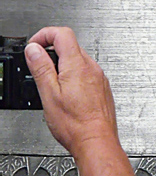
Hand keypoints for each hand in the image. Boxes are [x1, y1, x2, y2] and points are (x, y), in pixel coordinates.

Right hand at [25, 27, 117, 156]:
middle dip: (52, 52)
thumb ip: (41, 68)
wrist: (96, 142)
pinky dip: (75, 77)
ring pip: (79, 61)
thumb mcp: (49, 94)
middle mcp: (92, 68)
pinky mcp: (103, 89)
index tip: (34, 46)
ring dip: (63, 66)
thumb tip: (33, 49)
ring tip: (53, 85)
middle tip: (39, 67)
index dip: (44, 35)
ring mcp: (100, 79)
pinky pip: (87, 74)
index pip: (62, 33)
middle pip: (71, 46)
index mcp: (78, 65)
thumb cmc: (75, 124)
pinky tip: (68, 95)